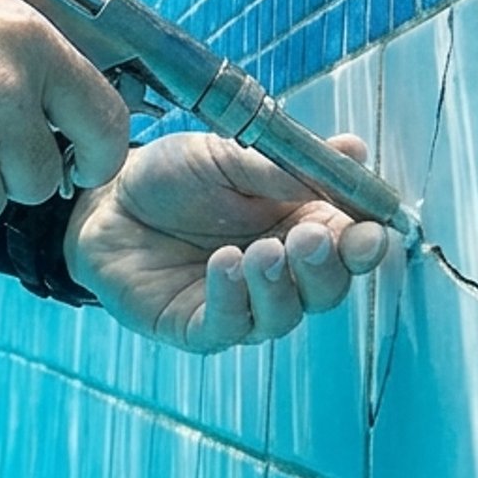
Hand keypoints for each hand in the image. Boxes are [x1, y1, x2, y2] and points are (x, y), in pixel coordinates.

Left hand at [64, 131, 401, 352]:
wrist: (105, 198)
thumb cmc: (172, 176)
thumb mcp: (229, 156)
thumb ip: (287, 163)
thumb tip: (354, 150)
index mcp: (299, 225)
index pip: (348, 245)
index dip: (364, 243)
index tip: (372, 232)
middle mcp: (279, 272)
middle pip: (325, 289)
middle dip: (326, 268)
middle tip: (308, 239)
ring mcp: (241, 304)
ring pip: (282, 315)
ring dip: (279, 286)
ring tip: (261, 252)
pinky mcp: (198, 326)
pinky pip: (228, 327)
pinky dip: (233, 300)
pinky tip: (224, 265)